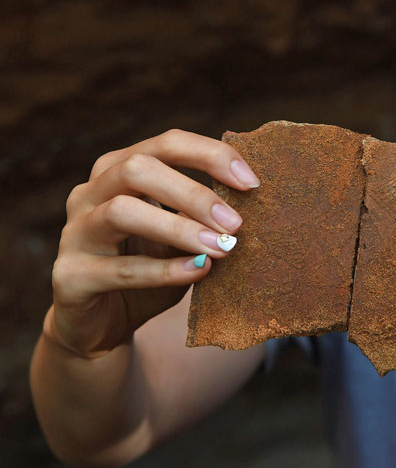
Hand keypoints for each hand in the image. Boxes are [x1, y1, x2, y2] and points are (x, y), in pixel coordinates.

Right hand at [47, 129, 259, 358]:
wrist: (103, 323)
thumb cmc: (151, 266)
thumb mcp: (182, 234)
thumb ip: (205, 214)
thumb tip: (252, 197)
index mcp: (119, 170)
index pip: (166, 144)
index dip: (211, 156)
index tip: (252, 182)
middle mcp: (90, 192)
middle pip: (139, 168)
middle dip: (194, 193)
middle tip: (236, 223)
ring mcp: (75, 233)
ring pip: (121, 211)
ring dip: (179, 228)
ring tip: (221, 248)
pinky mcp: (70, 277)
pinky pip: (118, 269)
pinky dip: (163, 270)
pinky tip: (198, 272)